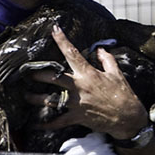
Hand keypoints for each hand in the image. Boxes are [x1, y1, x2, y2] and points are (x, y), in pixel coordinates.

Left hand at [25, 24, 148, 139]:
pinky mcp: (76, 117)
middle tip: (27, 73)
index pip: (72, 54)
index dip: (62, 40)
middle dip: (38, 75)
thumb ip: (106, 59)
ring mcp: (76, 103)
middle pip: (53, 77)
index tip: (54, 29)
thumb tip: (99, 48)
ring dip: (36, 99)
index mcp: (88, 74)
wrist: (128, 118)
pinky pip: (58, 122)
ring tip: (26, 97)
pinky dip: (47, 125)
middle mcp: (79, 87)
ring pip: (51, 100)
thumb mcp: (117, 73)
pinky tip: (36, 125)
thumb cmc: (123, 95)